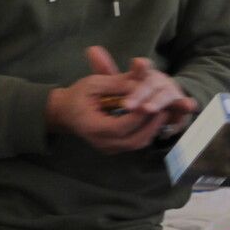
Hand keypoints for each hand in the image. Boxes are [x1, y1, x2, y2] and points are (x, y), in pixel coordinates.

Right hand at [48, 48, 195, 152]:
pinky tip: (155, 117)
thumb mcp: (93, 83)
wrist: (64, 112)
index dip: (138, 115)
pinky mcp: (115, 147)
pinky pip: (135, 142)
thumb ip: (117, 83)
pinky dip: (147, 130)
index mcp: (93, 128)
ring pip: (137, 144)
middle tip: (165, 107)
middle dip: (151, 124)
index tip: (151, 101)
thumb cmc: (77, 95)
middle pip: (134, 140)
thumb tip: (141, 81)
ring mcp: (109, 148)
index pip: (121, 127)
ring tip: (164, 111)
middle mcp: (102, 143)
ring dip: (152, 128)